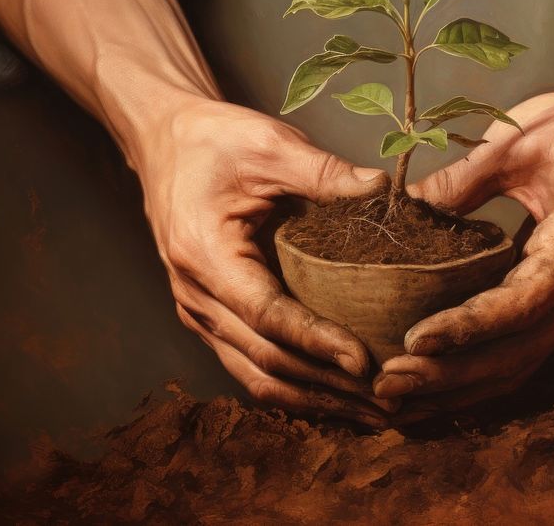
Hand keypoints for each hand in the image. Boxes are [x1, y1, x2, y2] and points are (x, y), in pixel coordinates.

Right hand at [134, 96, 396, 426]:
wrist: (165, 142)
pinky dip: (296, 386)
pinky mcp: (213, 318)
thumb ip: (325, 172)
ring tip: (371, 412)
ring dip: (314, 399)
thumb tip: (386, 193)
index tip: (366, 360)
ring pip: (256, 377)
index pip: (267, 315)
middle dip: (327, 386)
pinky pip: (253, 366)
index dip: (317, 341)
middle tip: (388, 398)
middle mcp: (195, 296)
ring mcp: (200, 313)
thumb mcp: (269, 145)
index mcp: (204, 255)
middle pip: (264, 360)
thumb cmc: (214, 141)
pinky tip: (338, 395)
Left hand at [373, 59, 553, 421]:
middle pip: (519, 353)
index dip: (466, 328)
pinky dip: (482, 371)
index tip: (413, 340)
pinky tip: (439, 379)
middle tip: (389, 385)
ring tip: (402, 396)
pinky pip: (526, 349)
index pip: (519, 305)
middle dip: (452, 375)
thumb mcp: (516, 141)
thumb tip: (398, 211)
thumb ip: (458, 181)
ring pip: (522, 363)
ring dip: (462, 385)